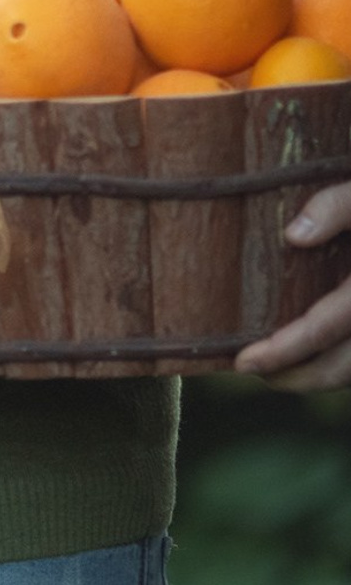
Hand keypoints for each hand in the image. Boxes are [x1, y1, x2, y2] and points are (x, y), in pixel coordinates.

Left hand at [234, 182, 350, 388]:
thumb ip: (337, 207)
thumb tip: (293, 236)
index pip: (325, 328)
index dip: (284, 351)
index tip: (243, 362)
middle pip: (342, 367)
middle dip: (295, 376)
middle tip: (250, 369)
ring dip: (317, 376)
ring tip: (275, 369)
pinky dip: (340, 364)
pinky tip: (310, 354)